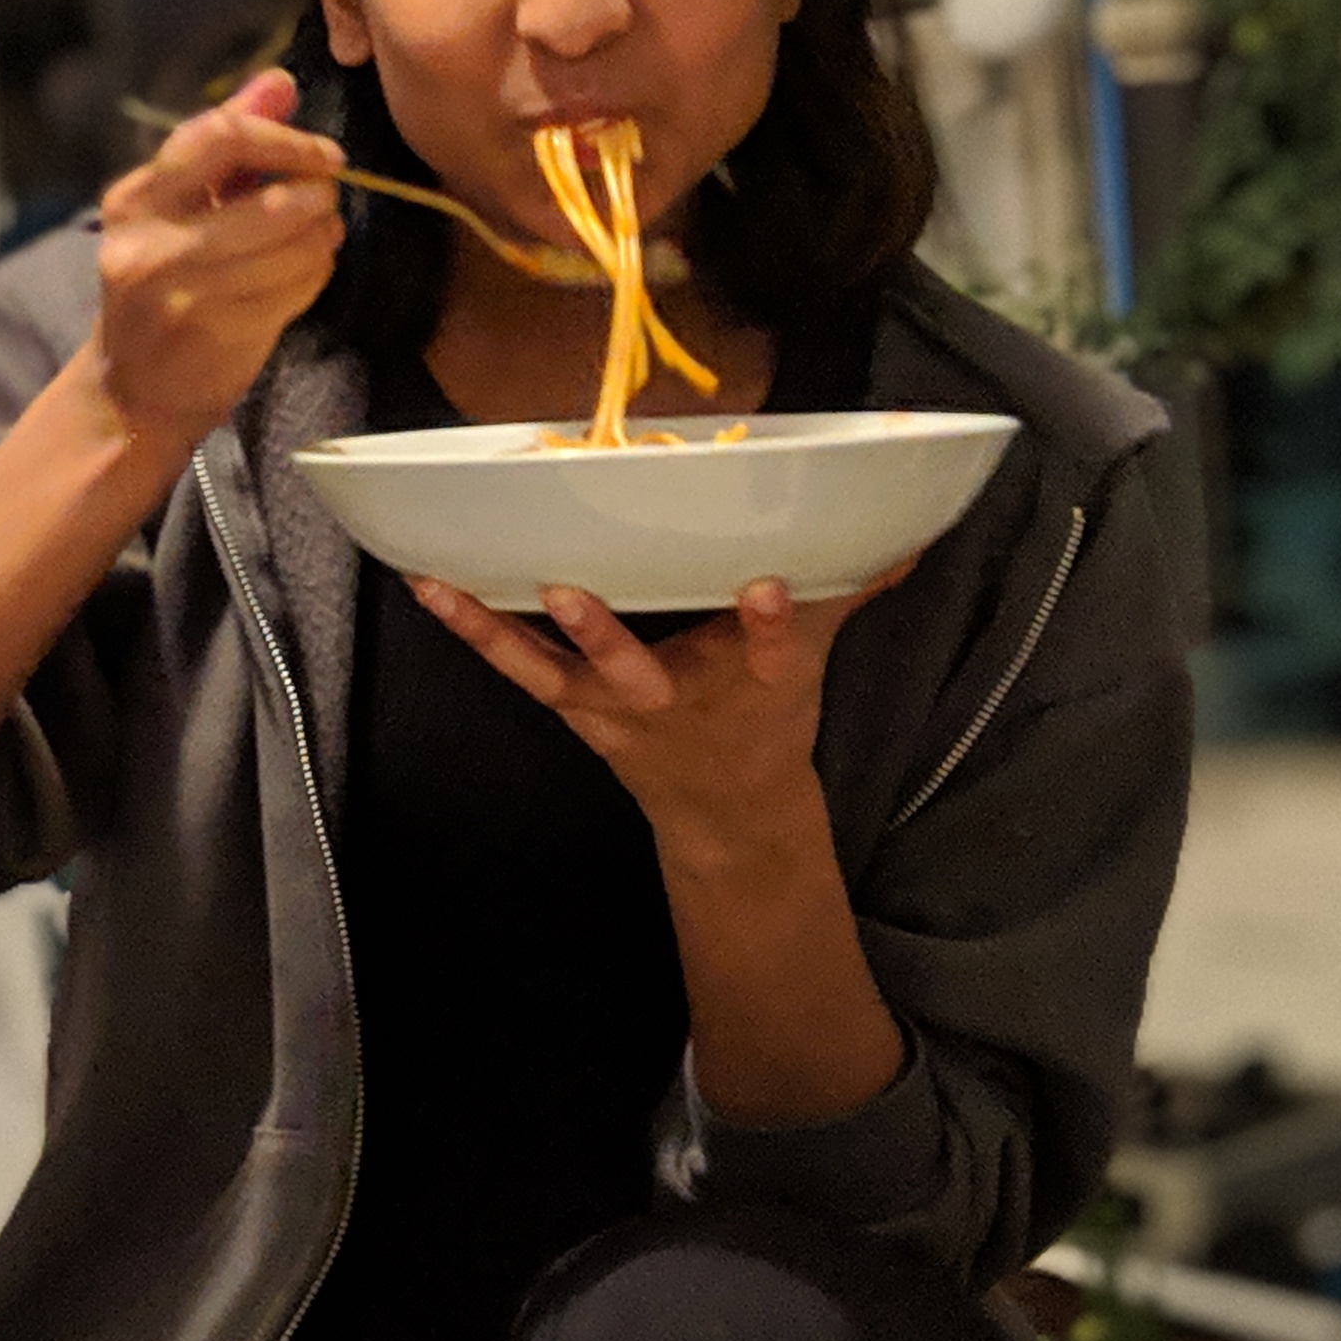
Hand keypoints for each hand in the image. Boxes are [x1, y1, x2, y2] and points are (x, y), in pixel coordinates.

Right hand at [81, 69, 344, 454]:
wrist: (131, 390)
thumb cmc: (163, 285)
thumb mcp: (178, 208)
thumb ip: (226, 143)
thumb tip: (279, 82)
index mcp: (134, 198)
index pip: (219, 137)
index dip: (287, 140)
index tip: (323, 155)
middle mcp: (147, 242)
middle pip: (271, 198)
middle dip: (318, 195)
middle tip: (327, 200)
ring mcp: (179, 292)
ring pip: (294, 246)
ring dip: (322, 238)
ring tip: (319, 238)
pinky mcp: (215, 332)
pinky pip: (297, 288)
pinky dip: (315, 276)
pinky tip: (303, 276)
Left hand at [408, 564, 911, 860]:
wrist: (727, 812)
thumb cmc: (766, 717)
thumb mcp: (816, 660)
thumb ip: (852, 587)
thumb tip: (912, 528)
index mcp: (755, 683)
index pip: (776, 651)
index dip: (775, 625)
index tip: (772, 587)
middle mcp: (676, 700)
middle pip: (639, 670)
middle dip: (604, 636)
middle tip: (572, 591)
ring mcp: (614, 707)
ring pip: (554, 671)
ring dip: (505, 634)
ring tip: (452, 587)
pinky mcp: (572, 705)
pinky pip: (516, 667)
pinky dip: (472, 630)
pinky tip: (428, 586)